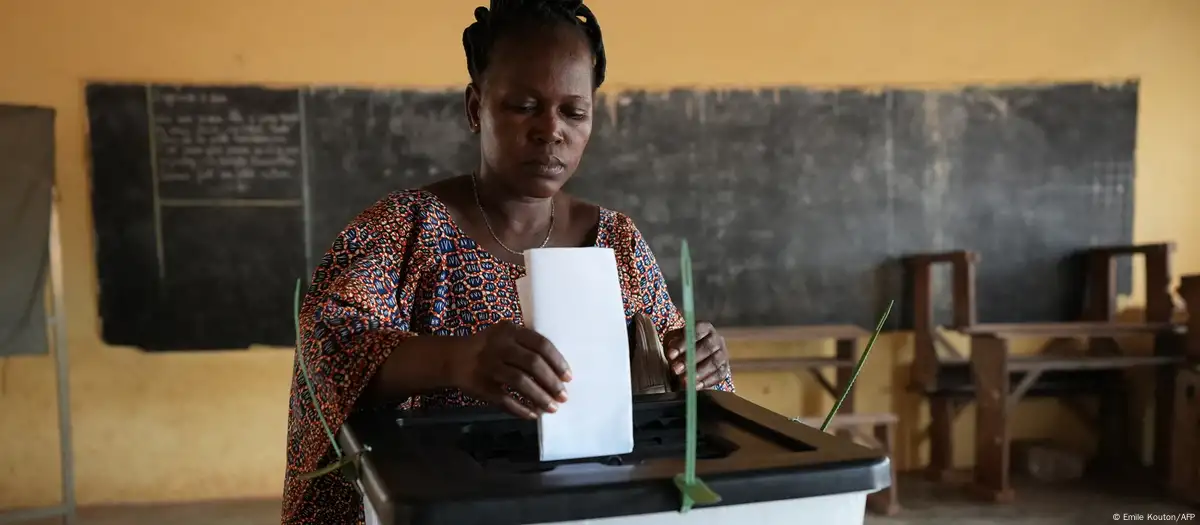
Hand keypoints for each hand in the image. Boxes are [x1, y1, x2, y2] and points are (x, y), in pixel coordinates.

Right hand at [448, 321, 571, 419]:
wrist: (453, 358)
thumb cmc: (489, 348)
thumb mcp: (506, 336)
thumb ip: (528, 346)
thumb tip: (558, 372)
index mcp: (510, 331)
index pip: (540, 344)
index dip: (557, 362)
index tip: (568, 377)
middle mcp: (499, 346)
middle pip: (532, 363)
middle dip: (551, 382)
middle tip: (563, 396)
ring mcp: (489, 366)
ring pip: (520, 382)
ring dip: (539, 397)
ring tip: (552, 408)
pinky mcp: (480, 385)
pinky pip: (504, 399)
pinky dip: (520, 408)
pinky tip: (533, 414)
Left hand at [663, 322, 729, 389]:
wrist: (694, 357)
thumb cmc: (683, 346)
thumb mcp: (675, 340)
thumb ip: (672, 344)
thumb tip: (672, 353)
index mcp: (705, 327)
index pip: (696, 332)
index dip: (684, 343)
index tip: (671, 355)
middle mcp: (716, 339)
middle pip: (708, 347)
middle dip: (691, 359)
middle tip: (676, 369)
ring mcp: (723, 354)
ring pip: (714, 362)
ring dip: (699, 372)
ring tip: (685, 381)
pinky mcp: (724, 368)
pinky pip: (719, 375)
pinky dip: (706, 382)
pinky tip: (695, 386)